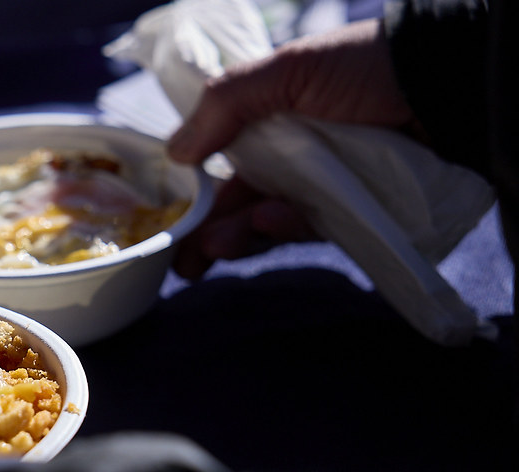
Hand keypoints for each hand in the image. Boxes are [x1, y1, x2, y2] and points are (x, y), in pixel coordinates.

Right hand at [167, 18, 418, 279]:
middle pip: (238, 205)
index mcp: (268, 125)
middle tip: (184, 263)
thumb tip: (175, 150)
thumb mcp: (283, 71)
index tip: (169, 220)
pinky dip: (281, 228)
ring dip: (236, 236)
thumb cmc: (361, 67)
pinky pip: (306, 229)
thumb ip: (224, 104)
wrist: (442, 85)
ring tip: (215, 247)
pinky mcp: (348, 216)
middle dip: (206, 236)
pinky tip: (266, 221)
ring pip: (265, 224)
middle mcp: (291, 161)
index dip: (194, 194)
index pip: (221, 166)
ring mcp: (318, 191)